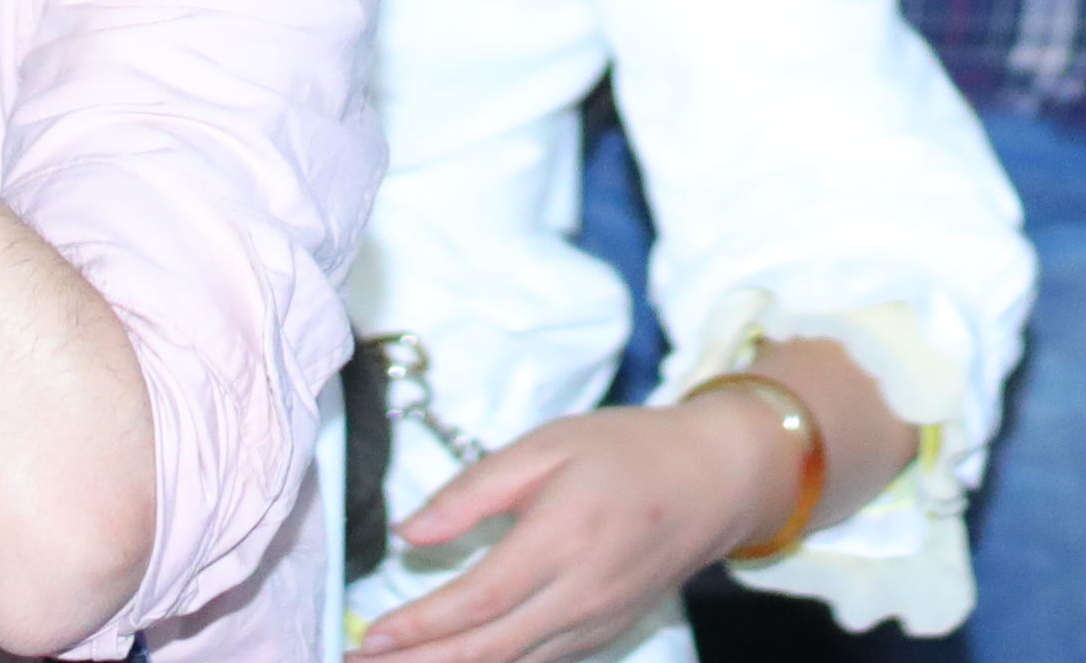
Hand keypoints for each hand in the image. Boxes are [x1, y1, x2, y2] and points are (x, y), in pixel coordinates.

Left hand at [359, 395, 809, 662]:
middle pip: (489, 650)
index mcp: (564, 536)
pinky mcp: (606, 634)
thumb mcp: (548, 444)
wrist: (716, 479)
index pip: (479, 600)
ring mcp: (597, 622)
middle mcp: (582, 592)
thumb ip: (475, 489)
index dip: (419, 625)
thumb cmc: (628, 450)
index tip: (369, 635)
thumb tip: (409, 533)